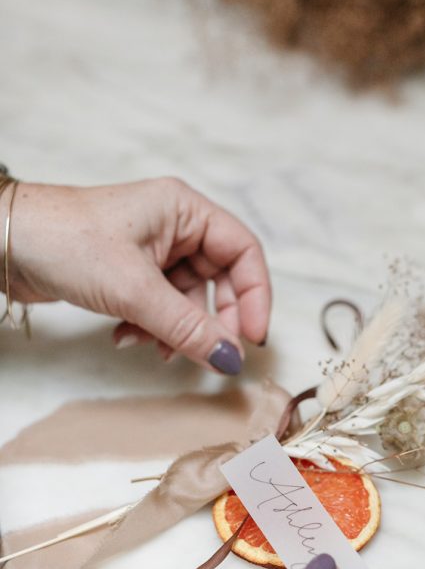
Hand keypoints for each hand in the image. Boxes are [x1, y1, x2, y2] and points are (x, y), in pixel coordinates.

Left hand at [5, 177, 270, 371]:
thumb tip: (231, 358)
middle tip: (209, 355)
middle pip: (220, 280)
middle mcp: (174, 226)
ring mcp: (152, 249)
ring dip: (175, 330)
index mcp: (185, 210)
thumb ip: (188, 327)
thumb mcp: (134, 290)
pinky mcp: (130, 271)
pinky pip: (160, 306)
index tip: (251, 338)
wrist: (3, 243)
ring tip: (151, 347)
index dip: (255, 296)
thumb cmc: (65, 241)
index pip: (243, 252)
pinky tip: (126, 338)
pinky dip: (151, 327)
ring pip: (188, 299)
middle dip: (212, 321)